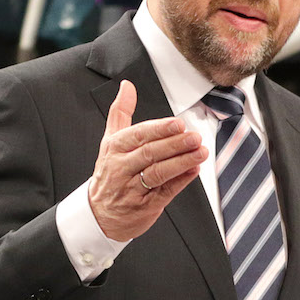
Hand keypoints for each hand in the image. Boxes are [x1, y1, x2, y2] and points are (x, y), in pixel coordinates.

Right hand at [88, 80, 207, 241]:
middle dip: (175, 145)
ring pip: (159, 173)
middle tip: (195, 137)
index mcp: (115, 149)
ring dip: (182, 162)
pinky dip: (181, 181)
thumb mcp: (110, 141)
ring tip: (199, 152)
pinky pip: (166, 192)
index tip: (178, 124)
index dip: (159, 130)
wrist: (99, 213)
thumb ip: (120, 112)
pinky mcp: (145, 206)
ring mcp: (133, 188)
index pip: (138, 136)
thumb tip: (127, 86)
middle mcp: (122, 168)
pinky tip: (194, 170)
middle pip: (150, 153)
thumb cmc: (110, 173)